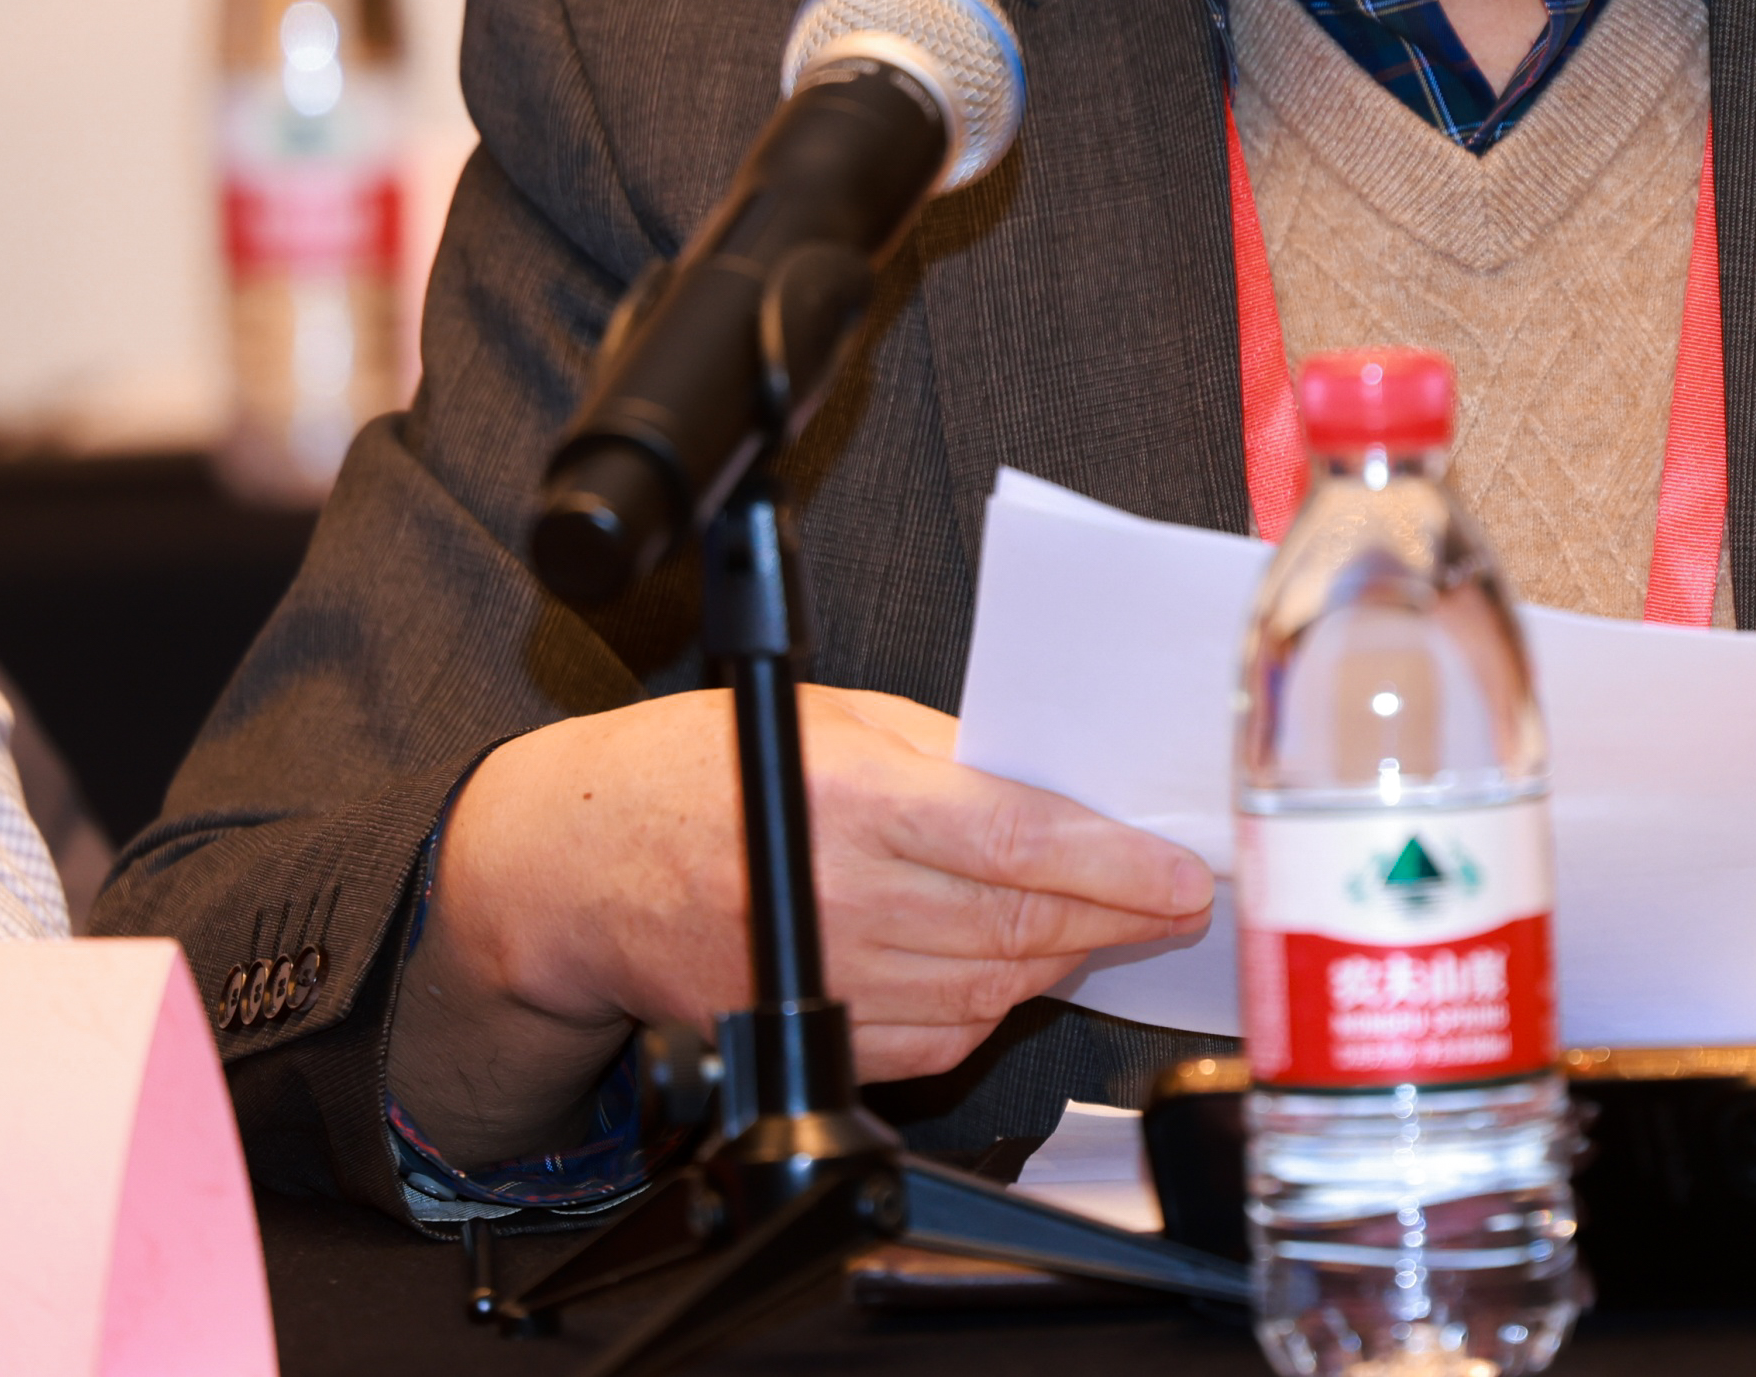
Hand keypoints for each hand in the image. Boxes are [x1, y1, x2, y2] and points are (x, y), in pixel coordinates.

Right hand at [388, 684, 1213, 1165]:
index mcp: (856, 800)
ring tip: (1103, 925)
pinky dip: (993, 1006)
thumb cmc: (694, 770)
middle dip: (1118, 916)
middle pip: (1024, 924)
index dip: (1120, 868)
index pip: (1026, 845)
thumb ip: (948, 753)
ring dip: (1062, 959)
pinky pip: (940, 1038)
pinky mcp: (813, 1036)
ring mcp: (829, 981)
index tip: (1181, 875)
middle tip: (1172, 900)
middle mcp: (846, 899)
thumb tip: (1056, 786)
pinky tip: (1015, 968)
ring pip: (994, 988)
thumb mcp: (833, 717)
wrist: (573, 866)